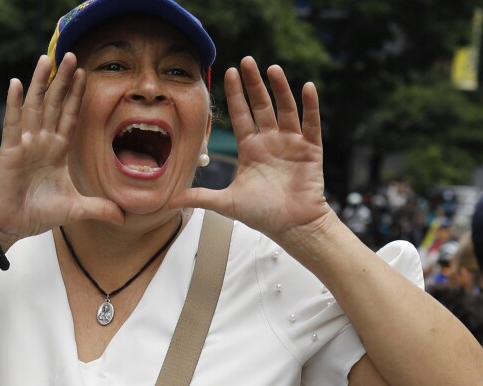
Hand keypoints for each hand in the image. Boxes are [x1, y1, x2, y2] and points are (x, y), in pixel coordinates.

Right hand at [0, 54, 122, 244]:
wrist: (11, 226)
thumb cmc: (36, 213)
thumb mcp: (75, 209)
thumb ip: (99, 208)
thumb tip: (124, 217)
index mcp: (57, 150)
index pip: (69, 116)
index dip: (76, 96)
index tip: (84, 73)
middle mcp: (41, 141)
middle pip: (54, 104)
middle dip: (62, 80)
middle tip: (70, 55)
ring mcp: (25, 143)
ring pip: (34, 107)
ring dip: (40, 83)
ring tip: (46, 59)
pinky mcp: (10, 151)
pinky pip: (13, 124)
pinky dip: (14, 104)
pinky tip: (16, 83)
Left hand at [171, 58, 330, 242]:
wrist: (293, 228)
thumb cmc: (263, 215)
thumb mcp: (227, 203)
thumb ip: (201, 197)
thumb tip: (171, 201)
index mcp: (251, 149)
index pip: (241, 115)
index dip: (235, 94)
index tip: (228, 72)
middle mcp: (271, 141)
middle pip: (261, 106)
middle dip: (254, 84)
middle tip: (247, 61)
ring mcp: (291, 143)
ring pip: (285, 109)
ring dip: (280, 89)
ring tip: (272, 68)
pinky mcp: (310, 149)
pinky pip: (311, 123)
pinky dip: (310, 106)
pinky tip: (307, 87)